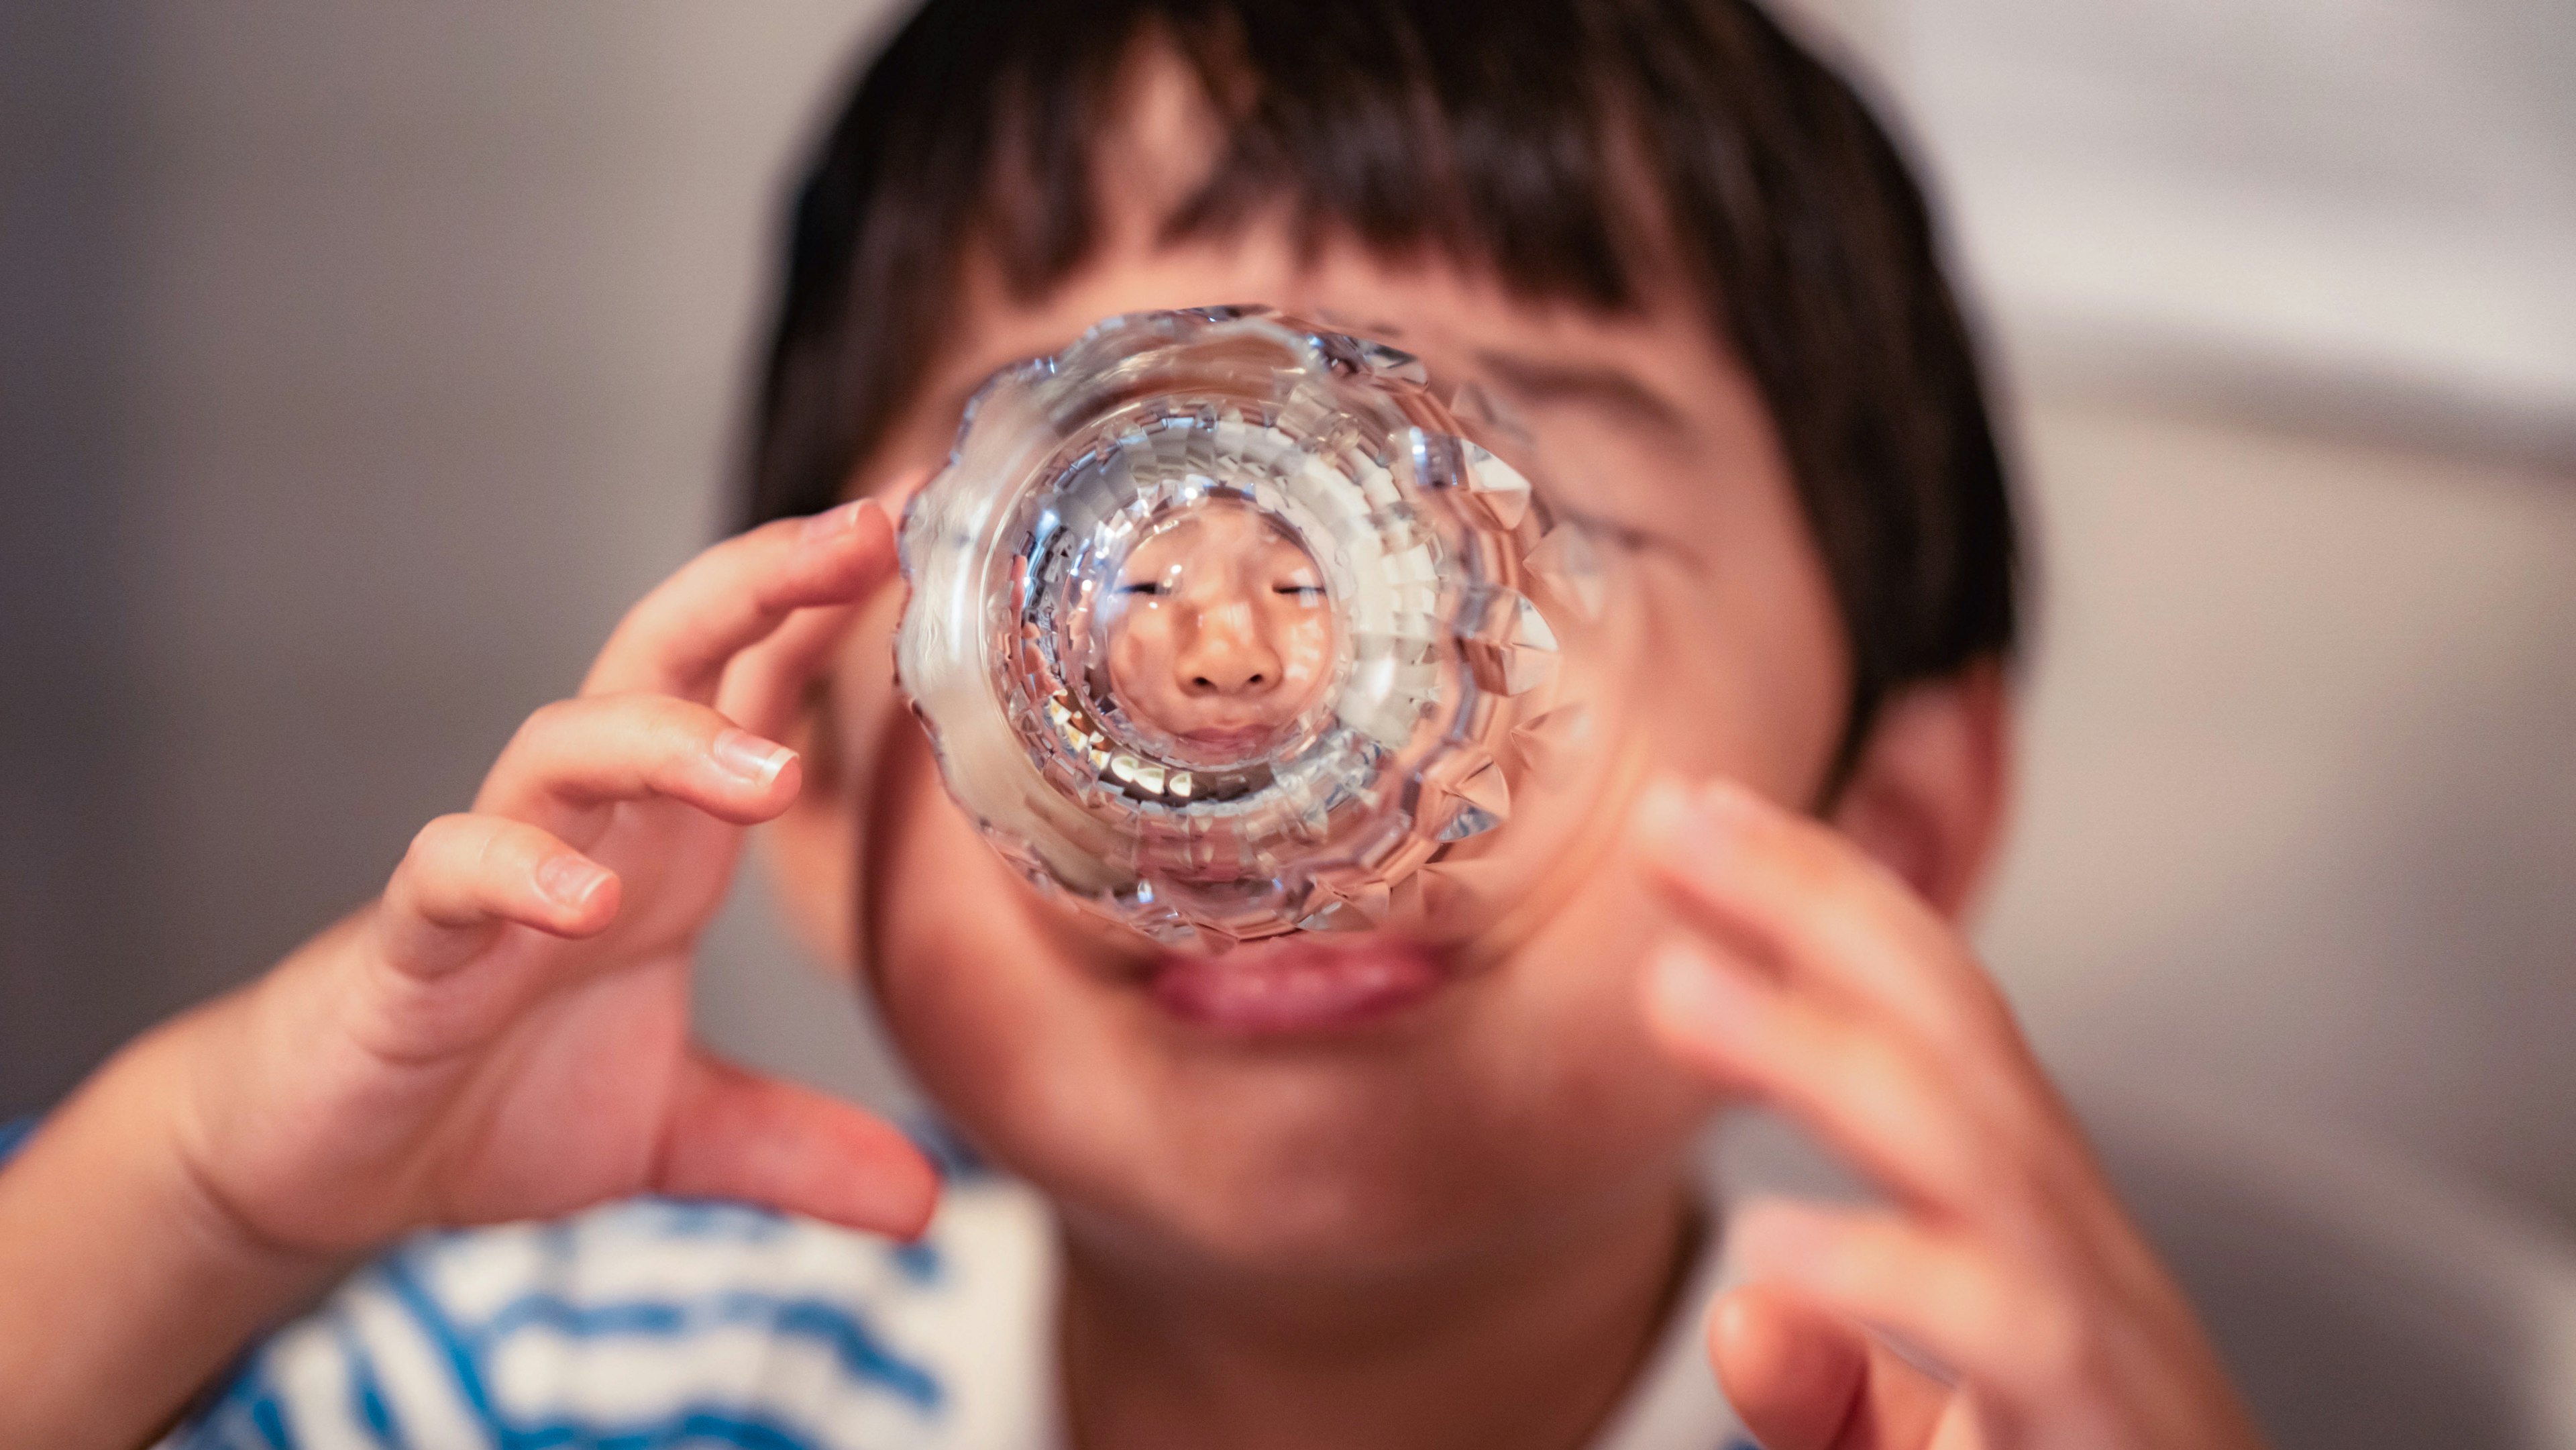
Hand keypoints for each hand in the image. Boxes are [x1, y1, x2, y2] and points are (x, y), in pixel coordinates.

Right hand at [173, 497, 934, 1252]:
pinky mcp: (407, 943)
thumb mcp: (681, 1135)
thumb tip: (925, 1204)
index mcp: (665, 846)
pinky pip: (451, 873)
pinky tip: (582, 901)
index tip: (923, 526)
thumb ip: (799, 1149)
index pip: (752, 689)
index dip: (828, 609)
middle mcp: (590, 829)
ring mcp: (494, 870)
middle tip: (864, 536)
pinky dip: (515, 872)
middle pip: (669, 659)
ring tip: (768, 774)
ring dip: (662, 739)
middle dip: (761, 586)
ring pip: (565, 744)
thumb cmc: (491, 1103)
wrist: (325, 1164)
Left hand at [1634, 778, 2266, 1449]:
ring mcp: (2102, 1327)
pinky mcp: (2103, 1418)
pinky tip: (1767, 1264)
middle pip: (1956, 1029)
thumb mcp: (1925, 1430)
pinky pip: (2009, 1330)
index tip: (1691, 819)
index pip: (1929, 1013)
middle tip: (1670, 829)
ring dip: (1820, 1050)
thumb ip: (1832, 1374)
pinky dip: (1888, 1279)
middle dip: (1818, 910)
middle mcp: (2073, 1246)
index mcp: (2023, 1221)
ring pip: (1974, 1145)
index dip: (1819, 898)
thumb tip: (1746, 1315)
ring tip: (1674, 990)